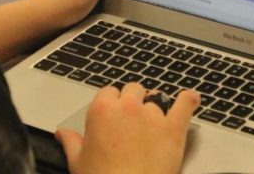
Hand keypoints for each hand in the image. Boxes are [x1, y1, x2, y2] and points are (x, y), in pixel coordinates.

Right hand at [55, 84, 198, 173]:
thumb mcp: (79, 162)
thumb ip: (71, 143)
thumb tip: (62, 133)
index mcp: (101, 110)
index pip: (109, 92)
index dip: (113, 103)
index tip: (115, 113)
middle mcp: (127, 107)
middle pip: (134, 89)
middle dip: (135, 101)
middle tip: (134, 120)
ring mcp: (152, 115)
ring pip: (157, 97)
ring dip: (157, 106)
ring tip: (157, 120)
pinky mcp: (174, 127)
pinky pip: (185, 104)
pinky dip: (189, 100)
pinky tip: (191, 98)